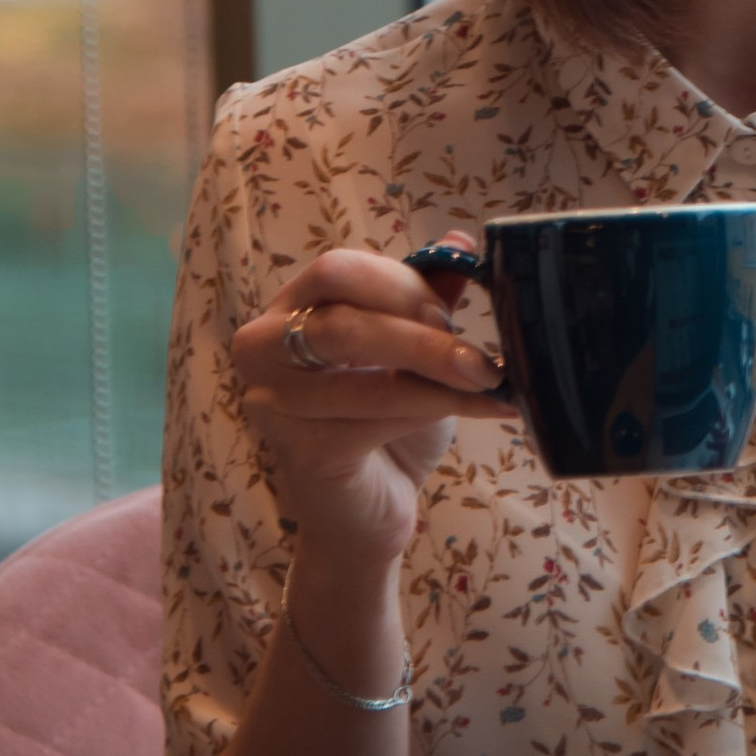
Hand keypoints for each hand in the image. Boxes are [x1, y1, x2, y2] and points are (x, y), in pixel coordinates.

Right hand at [233, 242, 503, 569]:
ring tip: (493, 380)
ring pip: (362, 371)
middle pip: (342, 319)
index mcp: (288, 309)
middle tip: (479, 354)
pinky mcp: (301, 450)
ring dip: (438, 374)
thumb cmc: (386, 424)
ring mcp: (274, 402)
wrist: (367, 514)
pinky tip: (490, 410)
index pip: (337, 271)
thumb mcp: (410, 353)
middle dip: (420, 332)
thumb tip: (462, 241)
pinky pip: (376, 417)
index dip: (399, 284)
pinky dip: (438, 408)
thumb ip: (426, 300)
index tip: (451, 310)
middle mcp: (263, 349)